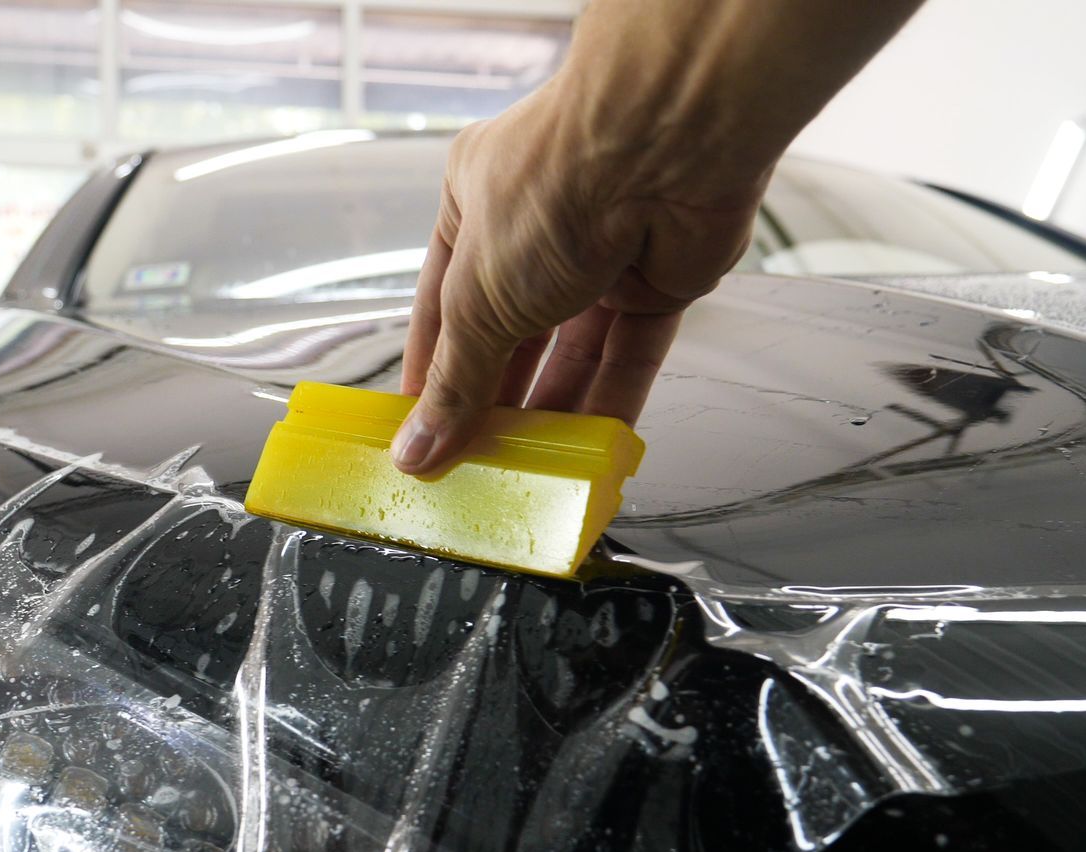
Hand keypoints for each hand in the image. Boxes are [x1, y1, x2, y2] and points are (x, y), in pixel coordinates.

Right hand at [391, 0, 927, 474]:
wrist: (667, 145)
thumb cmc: (558, 181)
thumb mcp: (478, 295)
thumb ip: (455, 380)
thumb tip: (418, 447)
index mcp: (473, 205)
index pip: (442, 308)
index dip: (434, 375)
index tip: (423, 435)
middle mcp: (536, 227)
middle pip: (509, 336)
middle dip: (494, 402)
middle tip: (475, 464)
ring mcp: (601, 255)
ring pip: (572, 352)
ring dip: (551, 413)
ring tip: (527, 472)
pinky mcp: (658, 282)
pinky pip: (629, 357)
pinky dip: (611, 403)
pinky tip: (589, 452)